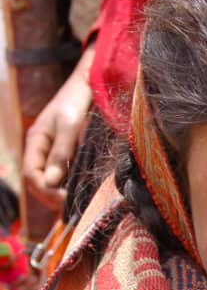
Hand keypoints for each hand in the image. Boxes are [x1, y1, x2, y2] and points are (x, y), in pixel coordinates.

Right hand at [23, 44, 94, 209]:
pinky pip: (67, 173)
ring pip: (54, 180)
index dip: (45, 191)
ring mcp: (56, 151)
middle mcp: (43, 149)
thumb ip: (61, 153)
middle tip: (73, 207)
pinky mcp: (71, 152)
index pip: (32, 175)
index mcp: (36, 142)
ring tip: (80, 202)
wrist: (91, 82)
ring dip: (63, 193)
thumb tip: (53, 182)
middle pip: (40, 182)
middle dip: (52, 196)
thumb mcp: (69, 125)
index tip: (63, 200)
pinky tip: (85, 189)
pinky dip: (72, 183)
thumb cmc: (78, 99)